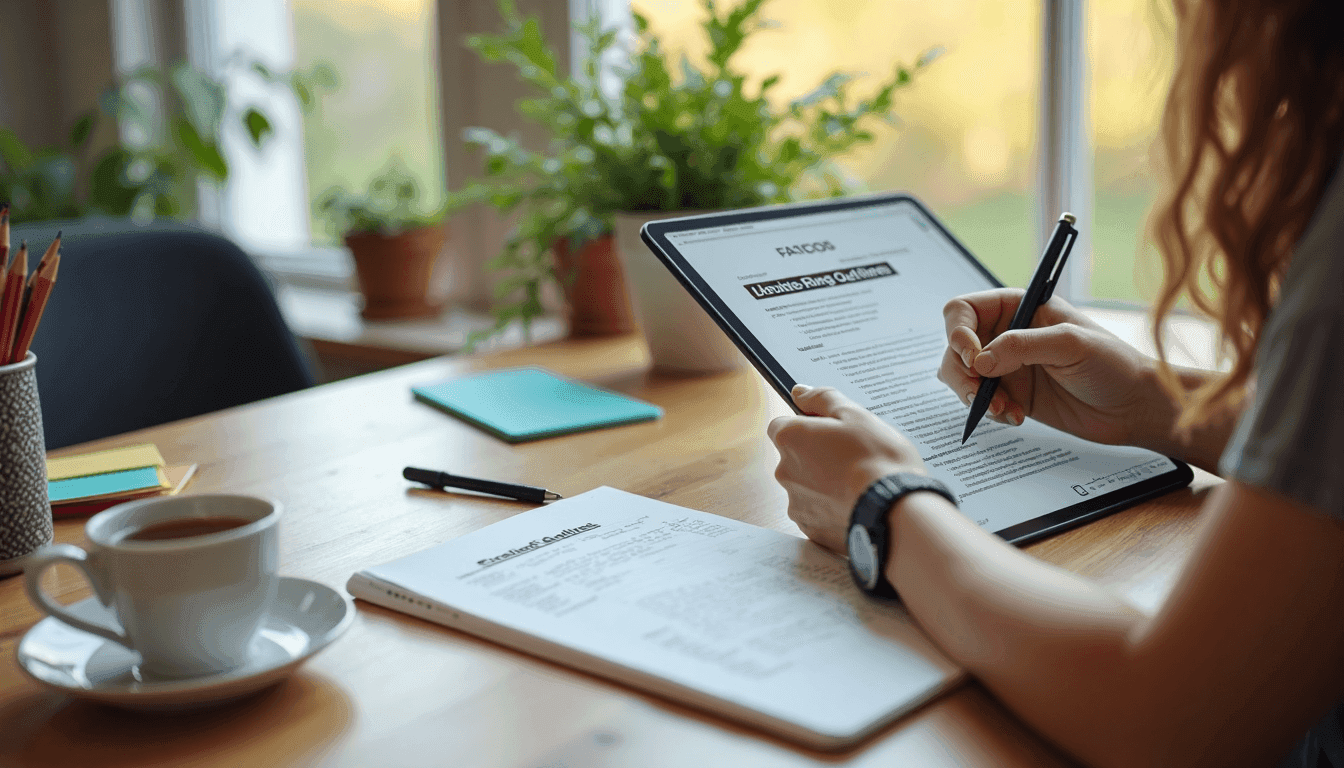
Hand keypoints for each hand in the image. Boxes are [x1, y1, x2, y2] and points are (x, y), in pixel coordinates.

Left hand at [767, 385, 925, 553]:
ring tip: (859, 482)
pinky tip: (856, 503)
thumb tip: (799, 392)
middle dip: (818, 455)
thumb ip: (822, 399)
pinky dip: (832, 507)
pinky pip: (818, 512)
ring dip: (825, 483)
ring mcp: (796, 503)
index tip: (831, 431)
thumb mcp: (855, 415)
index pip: (783, 425)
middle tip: (853, 456)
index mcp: (790, 439)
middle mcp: (784, 471)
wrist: (894, 511)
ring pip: (807, 486)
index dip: (807, 426)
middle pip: (795, 457)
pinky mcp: (811, 528)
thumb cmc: (877, 459)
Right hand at [939, 289, 1164, 445]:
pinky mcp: (1011, 395)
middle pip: (955, 346)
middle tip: (978, 390)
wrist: (1134, 407)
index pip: (965, 310)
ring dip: (972, 394)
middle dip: (961, 371)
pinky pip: (981, 402)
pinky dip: (990, 411)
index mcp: (1019, 308)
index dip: (958, 332)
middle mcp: (1007, 335)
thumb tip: (979, 361)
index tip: (974, 357)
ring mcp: (1007, 367)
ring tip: (1003, 408)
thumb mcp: (1071, 344)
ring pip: (961, 376)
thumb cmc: (1114, 364)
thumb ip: (1021, 346)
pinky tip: (1016, 416)